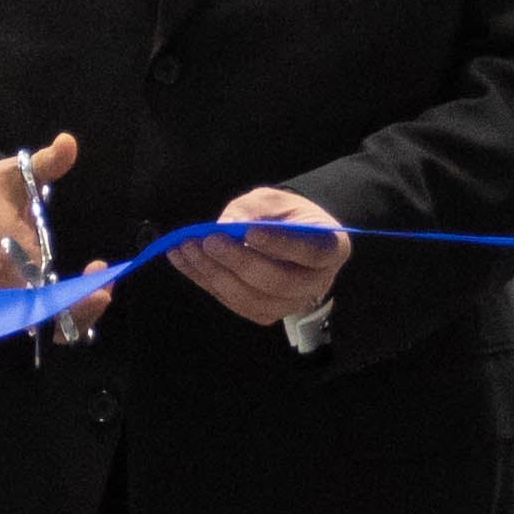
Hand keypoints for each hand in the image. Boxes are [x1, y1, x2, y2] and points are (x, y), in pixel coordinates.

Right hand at [0, 131, 109, 333]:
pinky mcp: (1, 305)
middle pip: (41, 310)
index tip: (99, 271)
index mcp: (5, 243)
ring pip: (38, 323)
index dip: (68, 284)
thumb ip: (46, 163)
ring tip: (99, 297)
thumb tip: (69, 143)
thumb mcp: (14, 174)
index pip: (37, 275)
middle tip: (106, 290)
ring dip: (72, 317)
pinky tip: (81, 303)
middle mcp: (1, 278)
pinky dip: (58, 320)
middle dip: (78, 307)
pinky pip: (32, 322)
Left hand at [171, 187, 351, 329]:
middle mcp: (316, 282)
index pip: (311, 252)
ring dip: (215, 274)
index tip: (251, 231)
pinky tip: (183, 260)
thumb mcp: (274, 200)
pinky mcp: (265, 312)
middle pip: (279, 281)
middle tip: (209, 240)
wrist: (288, 238)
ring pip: (253, 299)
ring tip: (187, 249)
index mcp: (330, 248)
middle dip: (239, 262)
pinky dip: (204, 282)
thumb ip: (254, 210)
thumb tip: (226, 227)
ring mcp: (291, 303)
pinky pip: (234, 303)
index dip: (281, 245)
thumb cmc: (285, 216)